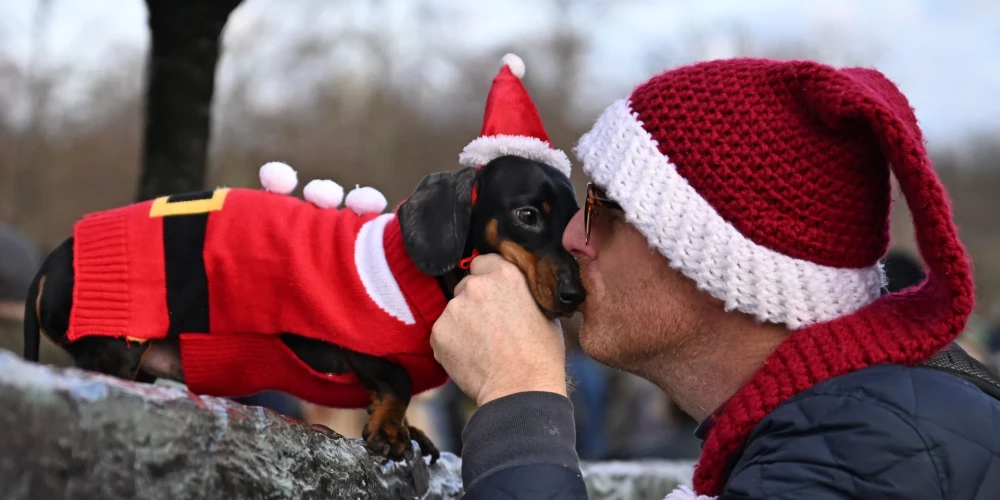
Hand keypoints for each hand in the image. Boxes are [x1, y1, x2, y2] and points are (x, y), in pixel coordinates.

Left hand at [430, 254, 567, 405]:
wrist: (520, 389)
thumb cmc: (540, 355)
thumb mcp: (544, 310)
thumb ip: (523, 291)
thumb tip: (516, 290)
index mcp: (505, 274)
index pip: (483, 263)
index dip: (489, 280)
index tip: (494, 296)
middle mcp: (475, 285)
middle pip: (467, 286)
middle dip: (475, 303)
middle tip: (490, 327)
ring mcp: (454, 309)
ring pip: (454, 311)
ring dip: (463, 323)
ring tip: (483, 347)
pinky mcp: (438, 332)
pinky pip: (443, 333)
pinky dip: (452, 343)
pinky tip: (471, 358)